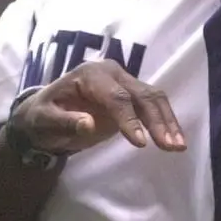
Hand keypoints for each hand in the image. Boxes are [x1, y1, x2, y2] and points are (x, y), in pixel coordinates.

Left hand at [10, 60, 185, 153]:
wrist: (45, 113)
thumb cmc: (42, 116)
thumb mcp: (43, 121)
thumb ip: (63, 122)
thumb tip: (87, 124)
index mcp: (89, 75)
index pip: (115, 96)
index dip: (129, 119)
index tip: (141, 143)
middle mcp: (111, 73)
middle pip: (140, 94)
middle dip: (157, 120)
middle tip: (169, 146)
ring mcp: (124, 83)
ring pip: (153, 98)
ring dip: (167, 121)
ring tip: (178, 146)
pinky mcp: (131, 97)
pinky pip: (153, 106)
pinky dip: (166, 122)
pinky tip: (175, 140)